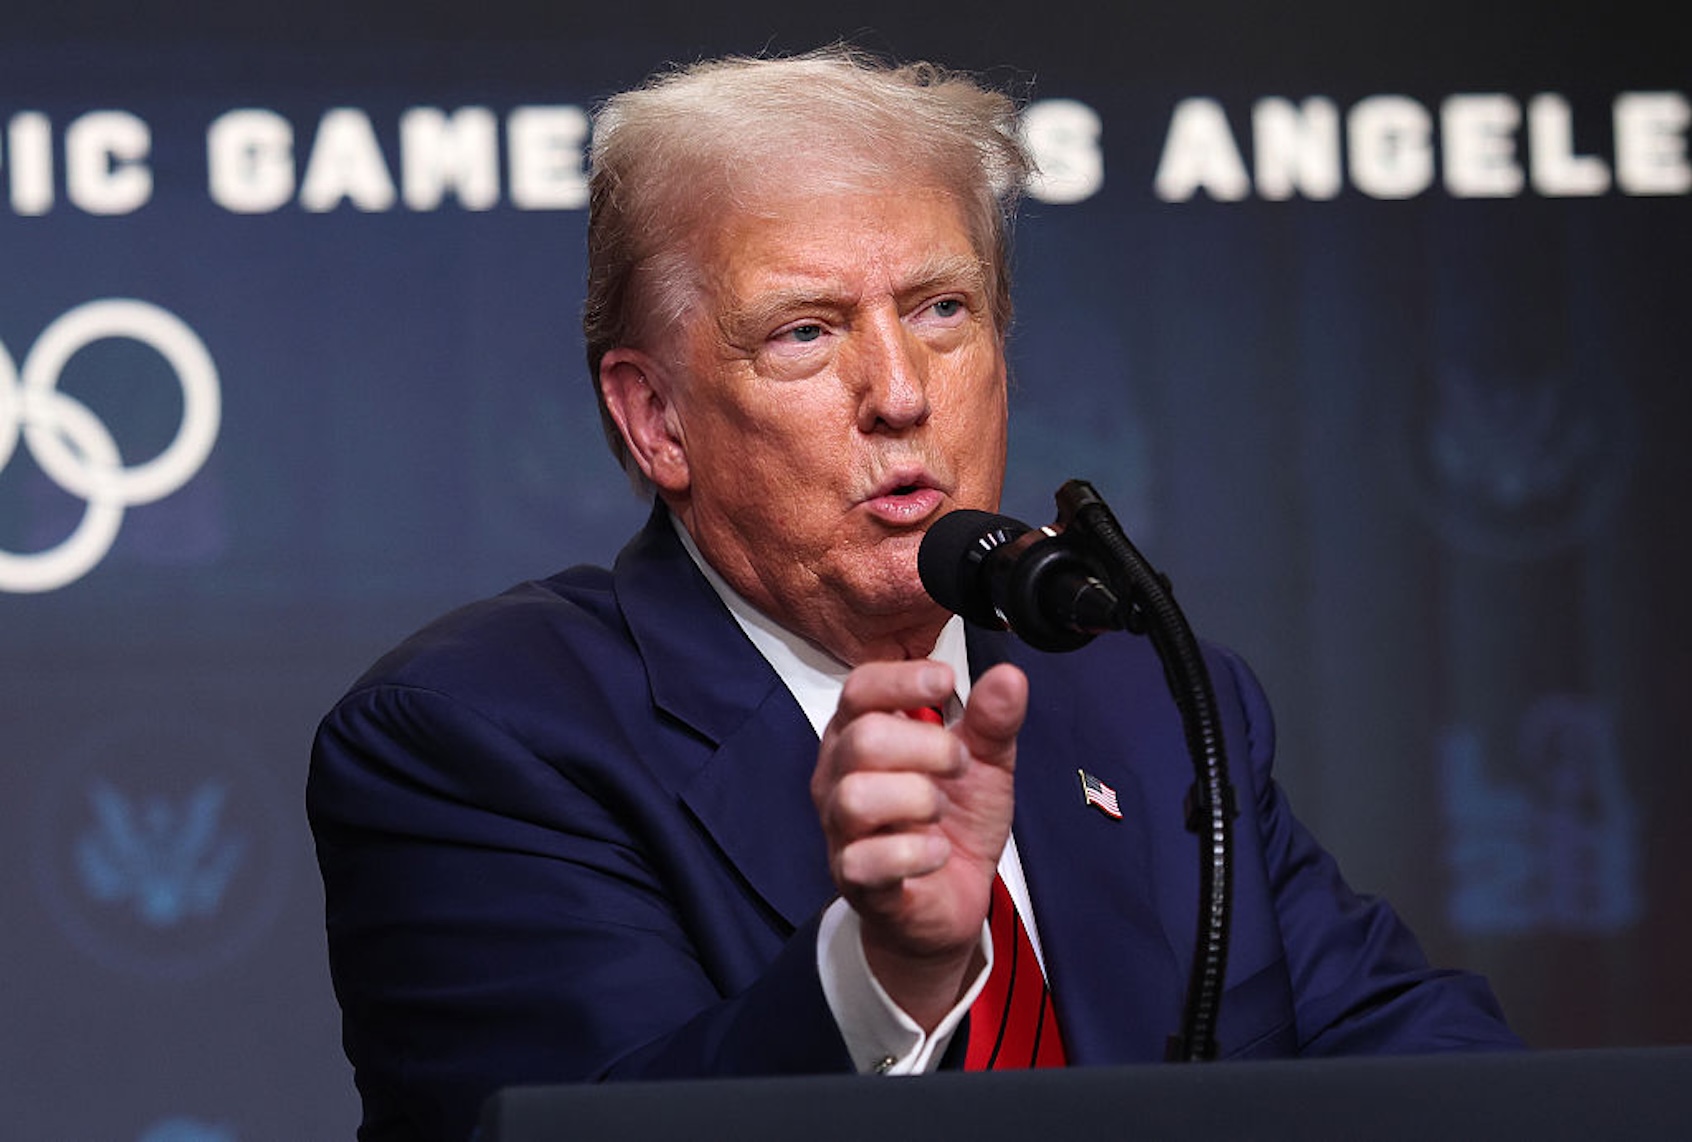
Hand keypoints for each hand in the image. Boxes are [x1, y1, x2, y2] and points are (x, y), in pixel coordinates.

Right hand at [811, 659, 1026, 1029]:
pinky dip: (917, 852)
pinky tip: (938, 851)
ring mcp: (841, 829)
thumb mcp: (983, 764)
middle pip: (862, 738)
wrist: (950, 901)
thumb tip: (1009, 676)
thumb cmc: (954, 822)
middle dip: (928, 746)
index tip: (946, 682)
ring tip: (941, 810)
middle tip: (959, 765)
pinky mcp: (854, 879)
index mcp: (861, 734)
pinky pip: (868, 860)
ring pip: (857, 797)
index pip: (859, 688)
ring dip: (918, 798)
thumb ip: (992, 721)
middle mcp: (838, 776)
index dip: (901, 680)